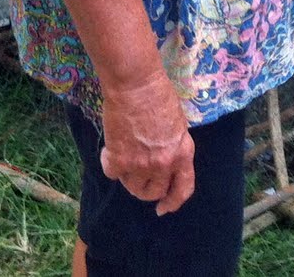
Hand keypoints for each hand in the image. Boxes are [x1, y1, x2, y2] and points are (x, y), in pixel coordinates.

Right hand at [99, 73, 195, 213]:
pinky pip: (112, 174)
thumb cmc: (158, 96)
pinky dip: (110, 163)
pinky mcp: (119, 160)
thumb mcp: (177, 125)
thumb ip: (172, 147)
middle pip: (153, 192)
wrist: (136, 84)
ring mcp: (141, 165)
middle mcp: (164, 164)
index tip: (164, 208)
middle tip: (138, 177)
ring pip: (132, 186)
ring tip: (124, 155)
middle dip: (146, 189)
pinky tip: (112, 146)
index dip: (173, 202)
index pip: (183, 188)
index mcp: (183, 153)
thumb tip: (162, 163)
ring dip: (127, 176)